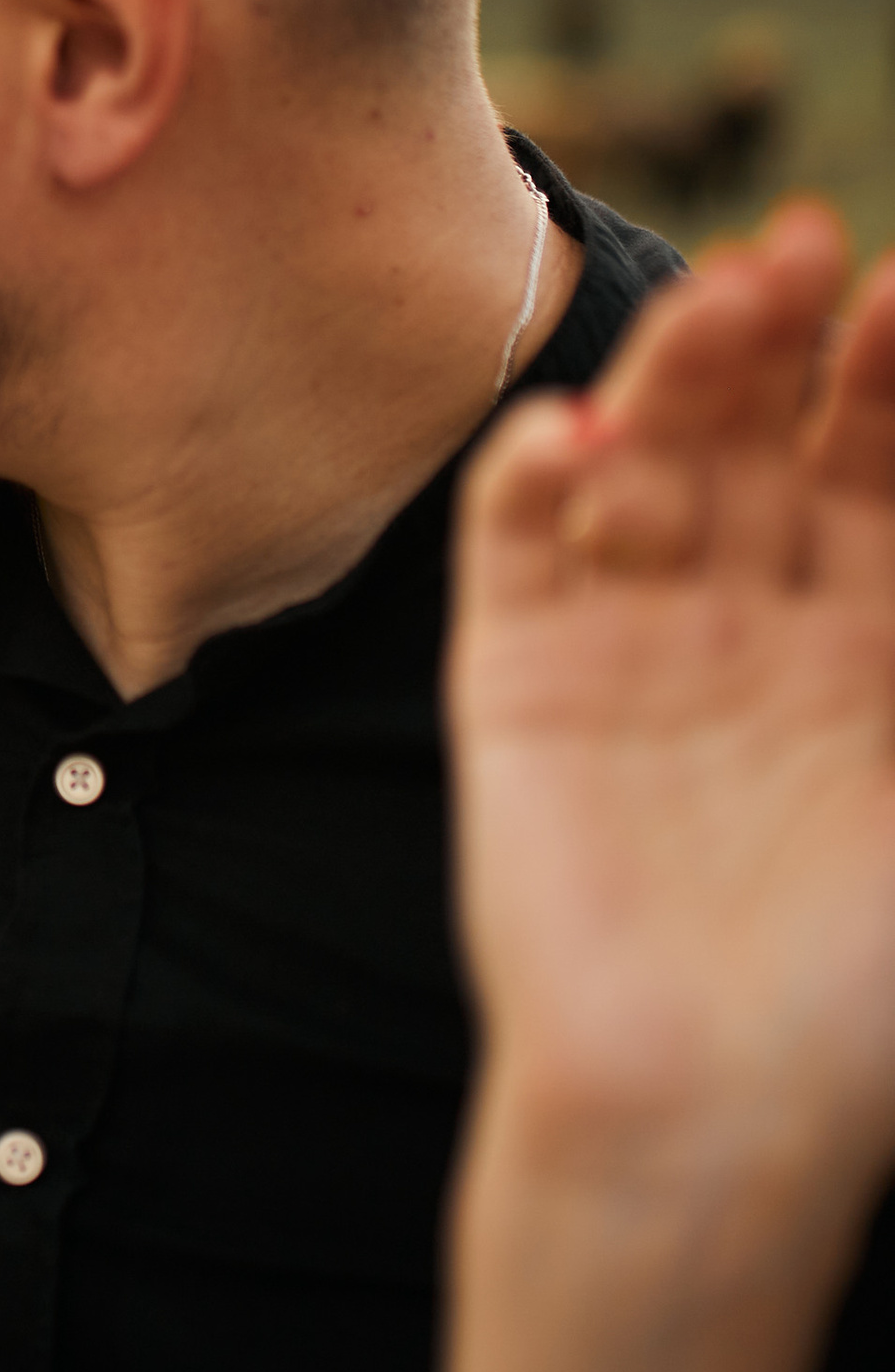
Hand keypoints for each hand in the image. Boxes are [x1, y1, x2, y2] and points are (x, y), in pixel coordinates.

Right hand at [451, 202, 894, 1258]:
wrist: (708, 1122)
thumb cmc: (861, 993)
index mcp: (869, 643)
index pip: (878, 465)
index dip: (892, 378)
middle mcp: (748, 619)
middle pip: (760, 438)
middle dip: (780, 342)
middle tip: (800, 249)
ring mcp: (627, 640)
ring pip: (644, 465)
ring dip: (670, 379)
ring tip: (714, 305)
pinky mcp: (517, 681)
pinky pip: (514, 555)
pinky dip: (532, 486)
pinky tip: (568, 438)